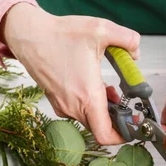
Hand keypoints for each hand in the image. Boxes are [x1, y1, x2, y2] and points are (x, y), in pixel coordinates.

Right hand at [0, 3, 140, 144]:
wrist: (30, 34)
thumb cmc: (60, 35)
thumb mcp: (101, 29)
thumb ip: (128, 39)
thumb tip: (136, 52)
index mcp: (87, 96)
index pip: (105, 136)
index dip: (123, 136)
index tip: (133, 126)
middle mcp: (73, 106)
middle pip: (101, 127)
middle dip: (117, 117)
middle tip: (126, 101)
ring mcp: (63, 106)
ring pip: (90, 118)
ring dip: (103, 108)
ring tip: (110, 88)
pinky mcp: (57, 101)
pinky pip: (78, 110)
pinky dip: (90, 103)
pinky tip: (93, 83)